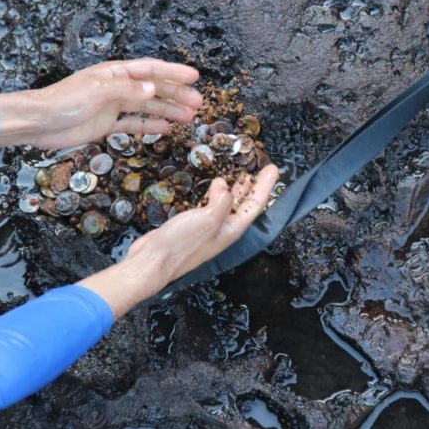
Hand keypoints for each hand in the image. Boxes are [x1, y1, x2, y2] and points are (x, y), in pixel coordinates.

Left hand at [0, 58, 202, 149]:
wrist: (40, 122)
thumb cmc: (64, 101)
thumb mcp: (97, 91)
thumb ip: (126, 90)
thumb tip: (153, 89)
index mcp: (115, 74)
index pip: (150, 70)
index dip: (173, 72)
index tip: (194, 77)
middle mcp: (117, 87)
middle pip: (153, 89)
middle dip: (176, 95)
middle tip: (198, 103)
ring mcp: (113, 106)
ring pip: (147, 107)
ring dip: (168, 110)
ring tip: (189, 117)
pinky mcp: (106, 124)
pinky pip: (133, 123)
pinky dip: (149, 125)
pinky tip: (165, 128)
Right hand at [77, 164, 279, 318]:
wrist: (154, 260)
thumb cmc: (183, 242)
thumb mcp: (209, 219)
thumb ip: (222, 200)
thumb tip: (224, 185)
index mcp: (232, 229)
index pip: (254, 204)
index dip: (265, 185)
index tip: (273, 168)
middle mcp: (223, 229)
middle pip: (244, 205)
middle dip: (254, 187)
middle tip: (261, 169)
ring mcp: (208, 228)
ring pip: (227, 205)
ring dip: (236, 190)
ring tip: (242, 176)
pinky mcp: (193, 225)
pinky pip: (211, 206)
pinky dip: (216, 194)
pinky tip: (213, 188)